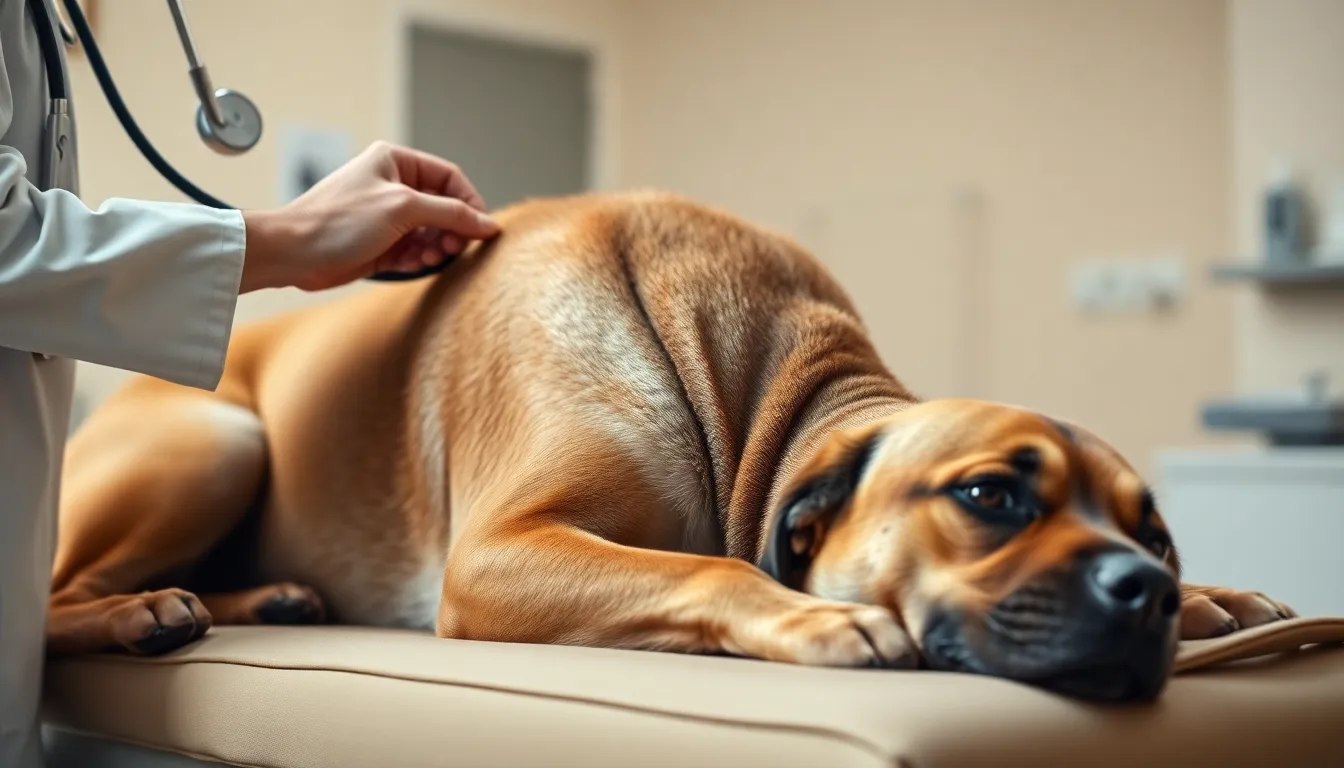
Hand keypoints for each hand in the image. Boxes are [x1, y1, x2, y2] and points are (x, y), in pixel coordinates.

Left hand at [238, 141, 500, 291]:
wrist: (294, 253)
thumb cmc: (338, 220)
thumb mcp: (403, 208)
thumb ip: (450, 213)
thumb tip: (487, 222)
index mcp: (395, 162)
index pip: (450, 178)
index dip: (469, 202)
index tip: (481, 229)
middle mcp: (392, 185)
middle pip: (443, 207)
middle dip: (452, 229)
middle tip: (453, 247)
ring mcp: (386, 216)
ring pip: (430, 232)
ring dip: (436, 247)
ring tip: (431, 258)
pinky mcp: (380, 243)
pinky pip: (414, 250)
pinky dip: (419, 259)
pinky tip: (413, 265)